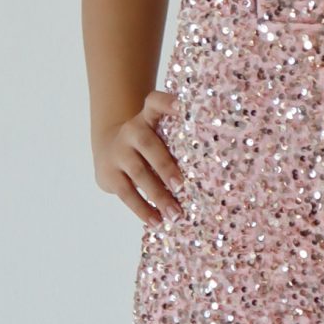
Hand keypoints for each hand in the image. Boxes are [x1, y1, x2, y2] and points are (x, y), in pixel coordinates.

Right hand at [96, 86, 183, 225]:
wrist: (108, 149)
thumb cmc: (148, 145)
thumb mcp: (158, 134)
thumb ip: (179, 140)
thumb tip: (215, 171)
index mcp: (148, 117)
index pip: (155, 102)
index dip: (167, 102)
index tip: (182, 106)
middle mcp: (132, 130)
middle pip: (149, 145)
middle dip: (166, 166)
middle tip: (181, 186)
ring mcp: (119, 152)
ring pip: (139, 174)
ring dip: (158, 195)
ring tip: (175, 214)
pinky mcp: (109, 174)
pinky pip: (126, 193)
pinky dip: (142, 209)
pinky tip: (157, 221)